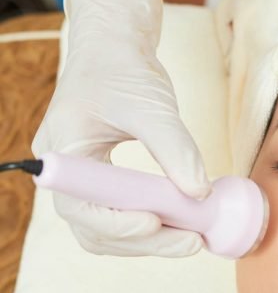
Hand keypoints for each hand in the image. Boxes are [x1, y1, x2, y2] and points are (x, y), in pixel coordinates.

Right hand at [32, 0, 210, 256]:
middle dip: (146, 242)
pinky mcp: (107, 183)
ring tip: (194, 236)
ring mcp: (86, 181)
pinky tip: (184, 222)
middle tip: (192, 242)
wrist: (115, 50)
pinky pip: (125, 215)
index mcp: (63, 151)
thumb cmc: (123, 68)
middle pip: (97, 230)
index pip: (81, 207)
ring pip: (111, 231)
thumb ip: (175, 149)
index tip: (158, 223)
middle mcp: (69, 174)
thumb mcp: (151, 105)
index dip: (117, 224)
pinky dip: (155, 225)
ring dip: (153, 240)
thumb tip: (200, 194)